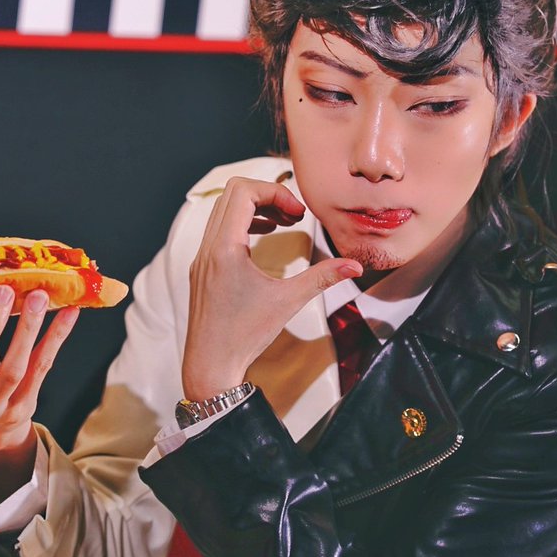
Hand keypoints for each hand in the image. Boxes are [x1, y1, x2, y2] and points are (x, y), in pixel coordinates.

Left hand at [183, 177, 361, 399]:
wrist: (210, 364)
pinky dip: (243, 224)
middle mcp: (208, 247)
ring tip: (284, 222)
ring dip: (255, 208)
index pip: (244, 191)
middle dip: (268, 195)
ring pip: (223, 210)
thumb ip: (322, 278)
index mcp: (225, 248)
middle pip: (232, 193)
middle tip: (295, 214)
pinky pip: (219, 230)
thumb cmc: (243, 336)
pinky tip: (264, 236)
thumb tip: (354, 266)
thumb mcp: (288, 302)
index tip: (299, 214)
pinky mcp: (202, 268)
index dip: (276, 192)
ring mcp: (202, 257)